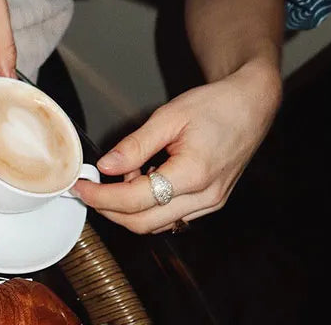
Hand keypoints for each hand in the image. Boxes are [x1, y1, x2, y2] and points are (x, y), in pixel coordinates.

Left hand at [72, 60, 281, 232]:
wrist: (250, 106)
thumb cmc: (214, 106)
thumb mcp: (168, 117)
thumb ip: (135, 145)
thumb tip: (106, 165)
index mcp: (193, 175)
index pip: (135, 200)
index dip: (101, 196)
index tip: (80, 186)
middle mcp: (205, 198)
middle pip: (143, 223)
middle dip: (108, 209)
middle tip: (87, 189)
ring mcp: (210, 204)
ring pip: (157, 224)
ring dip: (128, 208)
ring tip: (118, 175)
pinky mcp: (210, 202)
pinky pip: (171, 216)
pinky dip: (148, 205)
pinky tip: (140, 178)